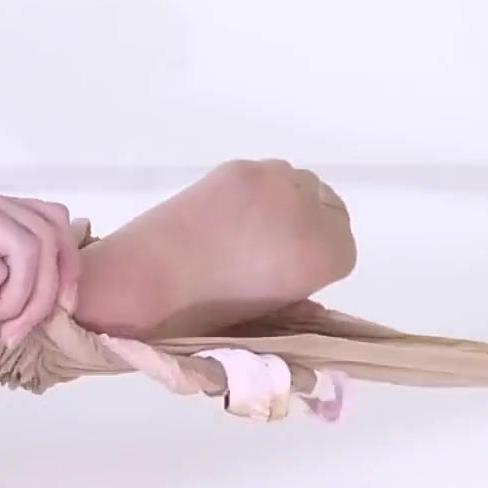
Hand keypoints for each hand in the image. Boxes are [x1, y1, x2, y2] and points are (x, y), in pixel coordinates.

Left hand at [72, 160, 354, 338]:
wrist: (141, 282)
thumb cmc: (202, 315)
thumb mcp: (265, 318)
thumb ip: (298, 300)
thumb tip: (309, 298)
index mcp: (321, 254)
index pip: (346, 248)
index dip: (322, 262)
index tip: (297, 276)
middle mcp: (306, 210)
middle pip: (331, 209)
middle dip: (311, 228)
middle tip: (276, 253)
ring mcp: (273, 181)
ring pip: (301, 185)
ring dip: (287, 205)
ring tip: (253, 232)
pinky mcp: (239, 169)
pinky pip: (267, 176)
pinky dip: (258, 194)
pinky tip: (231, 218)